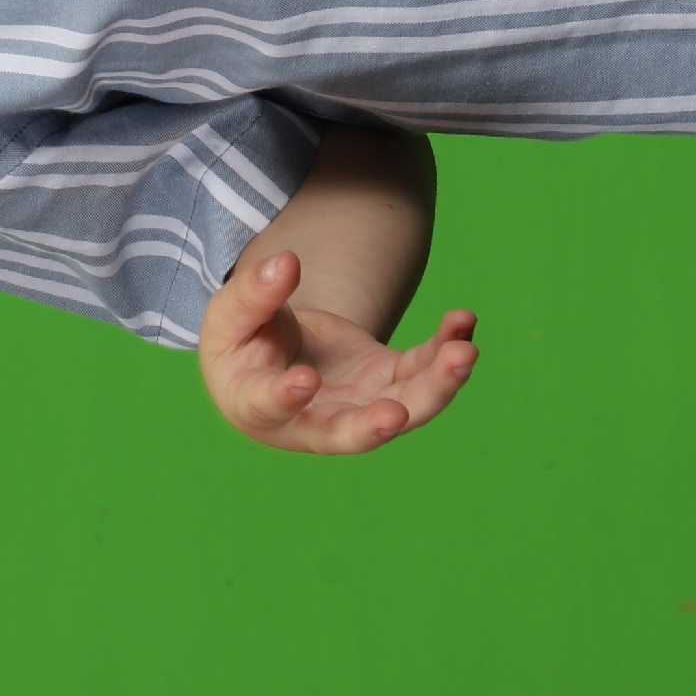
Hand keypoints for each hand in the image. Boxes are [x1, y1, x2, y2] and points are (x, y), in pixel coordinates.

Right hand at [198, 250, 479, 453]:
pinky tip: (464, 321)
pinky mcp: (389, 383)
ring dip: (437, 385)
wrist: (275, 355)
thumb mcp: (230, 314)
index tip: (305, 380)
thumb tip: (285, 264)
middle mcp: (313, 421)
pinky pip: (423, 371)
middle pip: (348, 431)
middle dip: (376, 425)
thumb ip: (253, 293)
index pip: (272, 406)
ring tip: (463, 352)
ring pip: (403, 407)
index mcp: (257, 406)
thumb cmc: (241, 342)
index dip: (286, 396)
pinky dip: (445, 348)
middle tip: (397, 415)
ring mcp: (359, 407)